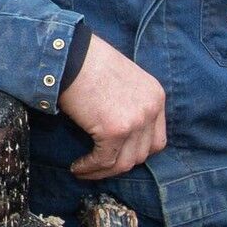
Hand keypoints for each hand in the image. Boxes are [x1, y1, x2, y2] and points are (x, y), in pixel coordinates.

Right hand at [60, 36, 167, 179]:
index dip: (137, 152)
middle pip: (143, 154)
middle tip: (98, 167)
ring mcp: (135, 121)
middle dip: (120, 164)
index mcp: (156, 96)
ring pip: (124, 163)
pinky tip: (77, 167)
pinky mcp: (114, 131)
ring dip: (103, 171)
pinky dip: (90, 168)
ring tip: (84, 170)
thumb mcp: (122, 81)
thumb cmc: (88, 63)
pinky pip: (104, 160)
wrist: (70, 55)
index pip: (156, 138)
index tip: (118, 156)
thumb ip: (129, 104)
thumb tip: (117, 133)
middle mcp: (151, 109)